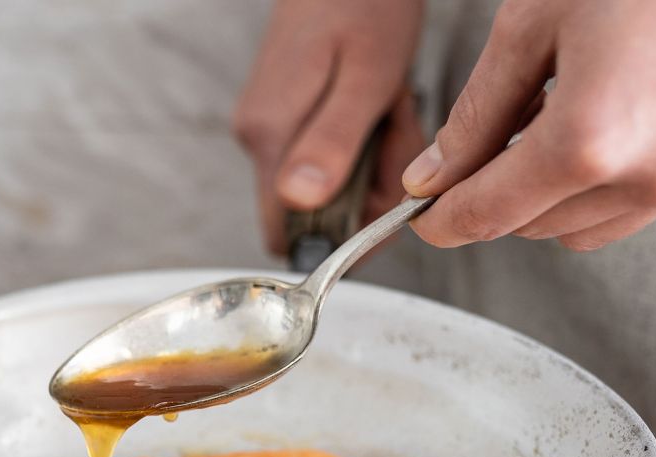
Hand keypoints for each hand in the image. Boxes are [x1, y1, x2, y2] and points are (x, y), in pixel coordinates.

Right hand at [234, 0, 425, 254]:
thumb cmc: (364, 4)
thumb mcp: (367, 75)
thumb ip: (333, 140)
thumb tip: (301, 201)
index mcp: (270, 135)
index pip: (284, 234)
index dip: (341, 235)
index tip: (385, 197)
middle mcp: (257, 139)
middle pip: (310, 215)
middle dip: (367, 191)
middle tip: (398, 133)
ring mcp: (267, 128)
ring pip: (322, 187)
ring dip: (369, 164)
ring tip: (391, 109)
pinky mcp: (282, 118)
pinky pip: (323, 157)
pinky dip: (360, 144)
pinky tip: (377, 106)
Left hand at [406, 0, 655, 250]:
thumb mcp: (531, 27)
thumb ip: (476, 115)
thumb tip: (431, 177)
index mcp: (589, 141)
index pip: (485, 215)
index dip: (438, 219)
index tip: (417, 213)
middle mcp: (645, 174)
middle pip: (527, 227)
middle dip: (493, 193)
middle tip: (488, 136)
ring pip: (577, 228)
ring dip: (546, 193)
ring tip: (550, 116)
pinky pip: (628, 206)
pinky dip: (596, 183)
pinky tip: (595, 123)